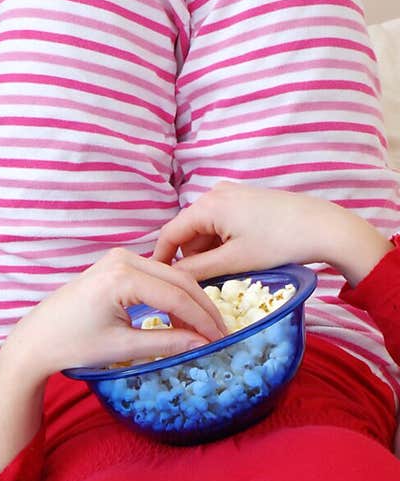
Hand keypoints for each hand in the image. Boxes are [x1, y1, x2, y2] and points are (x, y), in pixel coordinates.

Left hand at [0, 249, 226, 479]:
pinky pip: (155, 276)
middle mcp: (122, 258)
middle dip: (202, 308)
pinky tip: (181, 317)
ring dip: (190, 300)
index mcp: (122, 277)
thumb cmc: (72, 345)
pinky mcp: (115, 265)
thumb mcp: (122, 348)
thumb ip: (165, 342)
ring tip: (205, 329)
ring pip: (170, 275)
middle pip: (178, 280)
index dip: (202, 320)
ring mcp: (118, 258)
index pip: (176, 296)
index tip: (220, 340)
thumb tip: (202, 345)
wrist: (36, 340)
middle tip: (221, 334)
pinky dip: (172, 294)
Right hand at [152, 181, 391, 284]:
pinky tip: (237, 260)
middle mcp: (215, 193)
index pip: (170, 234)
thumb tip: (170, 279)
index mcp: (207, 205)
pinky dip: (221, 244)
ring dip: (207, 254)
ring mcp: (232, 195)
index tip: (156, 283)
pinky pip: (221, 225)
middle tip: (197, 287)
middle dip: (189, 259)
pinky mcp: (246, 201)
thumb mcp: (233, 262)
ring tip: (224, 275)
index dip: (160, 260)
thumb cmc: (278, 243)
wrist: (324, 227)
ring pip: (205, 231)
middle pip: (187, 232)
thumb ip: (196, 271)